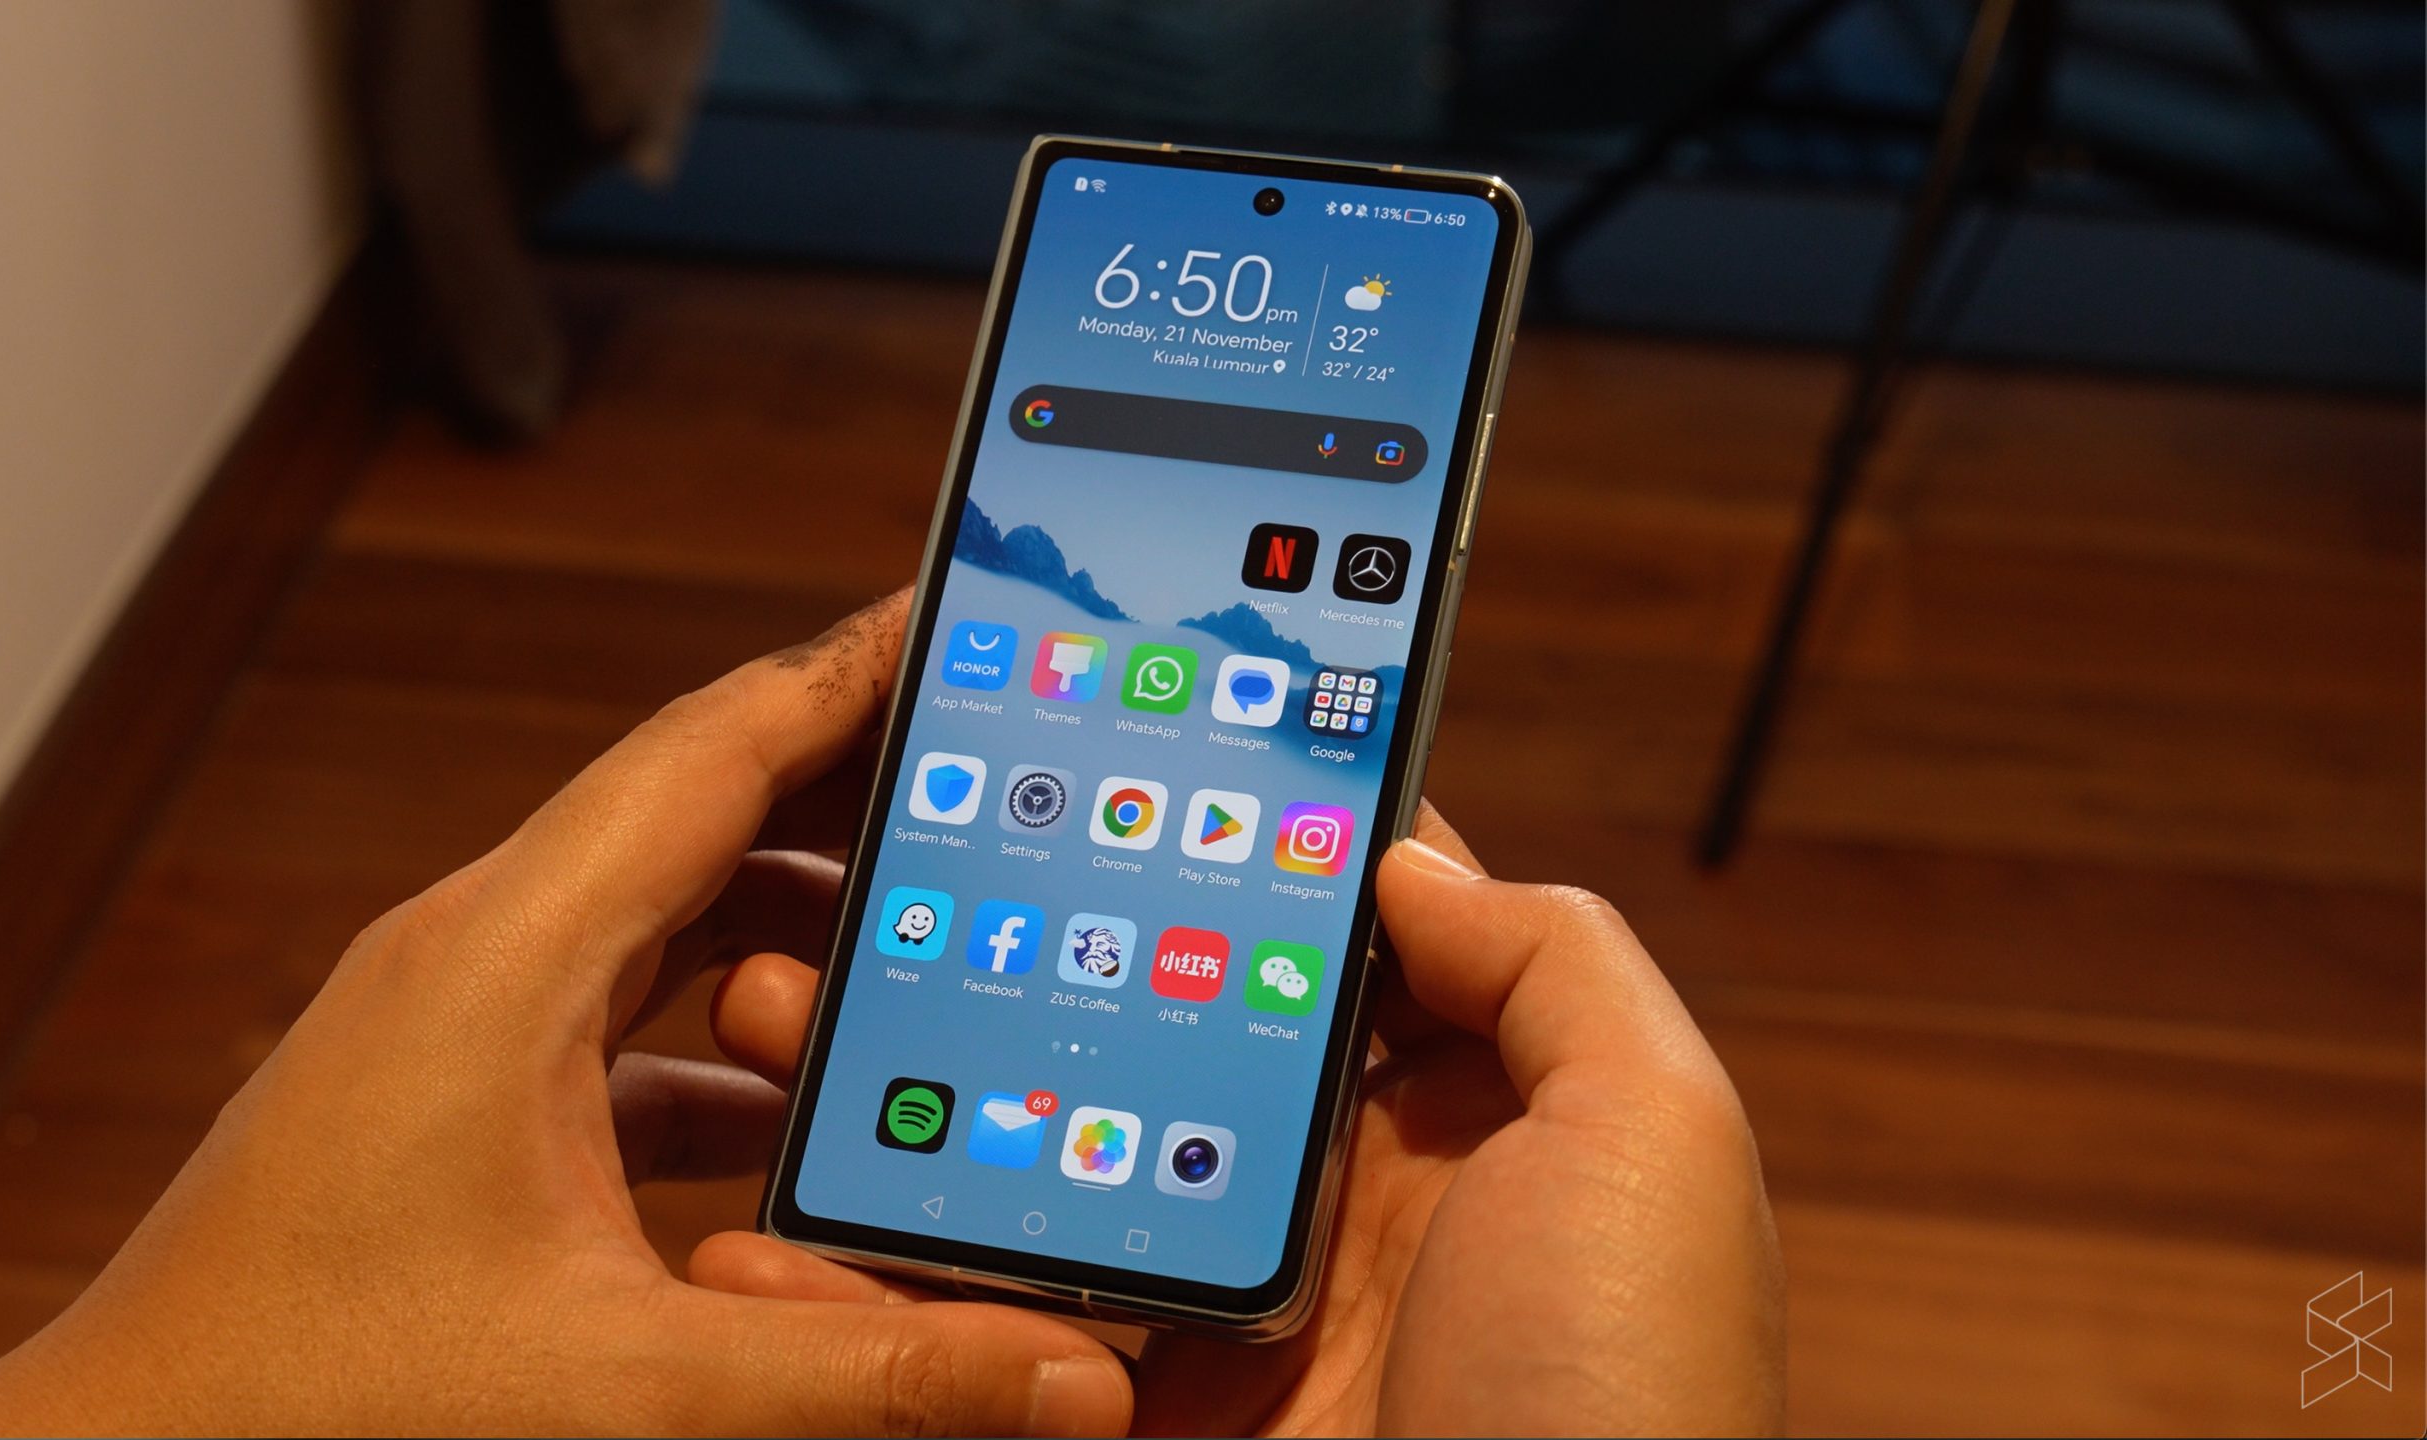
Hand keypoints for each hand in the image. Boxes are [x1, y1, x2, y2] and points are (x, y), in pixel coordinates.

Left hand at [0, 594, 1131, 1438]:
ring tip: (918, 954)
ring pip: (654, 911)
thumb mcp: (627, 1387)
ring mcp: (449, 1019)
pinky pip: (614, 1010)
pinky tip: (791, 1104)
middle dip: (849, 794)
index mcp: (506, 958)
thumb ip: (864, 1370)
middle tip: (988, 790)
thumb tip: (1070, 1378)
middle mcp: (472, 954)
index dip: (852, 674)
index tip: (958, 622)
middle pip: (697, 811)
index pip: (716, 749)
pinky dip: (717, 1032)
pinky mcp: (442, 1092)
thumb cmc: (315, 1402)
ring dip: (783, 924)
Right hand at [704, 807, 1784, 1434]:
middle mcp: (1336, 1211)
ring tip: (789, 1007)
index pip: (1317, 944)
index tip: (1088, 752)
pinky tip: (780, 1209)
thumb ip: (1555, 965)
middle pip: (1149, 1038)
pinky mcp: (1126, 1421)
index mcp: (1463, 1125)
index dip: (1214, 844)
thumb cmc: (1629, 1402)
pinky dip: (878, 1272)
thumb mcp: (1655, 1139)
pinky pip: (991, 1332)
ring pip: (1043, 1169)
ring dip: (918, 1092)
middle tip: (886, 869)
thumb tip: (1404, 859)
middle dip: (1020, 947)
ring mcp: (1220, 1322)